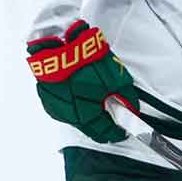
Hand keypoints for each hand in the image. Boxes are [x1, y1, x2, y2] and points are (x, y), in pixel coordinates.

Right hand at [26, 19, 138, 142]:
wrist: (60, 47)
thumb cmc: (87, 62)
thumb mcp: (117, 80)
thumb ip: (127, 100)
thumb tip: (133, 110)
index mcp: (87, 115)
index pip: (106, 133)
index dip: (117, 132)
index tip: (123, 130)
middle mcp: (70, 116)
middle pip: (91, 130)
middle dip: (104, 125)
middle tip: (113, 118)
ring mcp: (57, 108)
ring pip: (78, 121)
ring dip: (89, 117)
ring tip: (98, 105)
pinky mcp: (48, 100)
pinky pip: (66, 111)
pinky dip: (76, 108)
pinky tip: (82, 98)